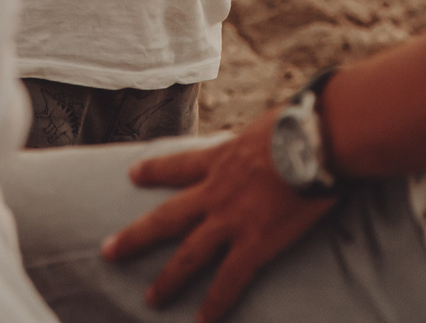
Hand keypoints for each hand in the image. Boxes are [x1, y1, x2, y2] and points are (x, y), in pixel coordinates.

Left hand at [103, 110, 334, 320]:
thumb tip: (277, 133)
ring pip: (188, 255)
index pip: (179, 164)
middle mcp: (216, 191)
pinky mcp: (255, 243)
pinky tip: (203, 321)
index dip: (154, 169)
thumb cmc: (303, 123)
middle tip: (108, 251)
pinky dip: (216, 302)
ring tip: (150, 299)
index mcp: (221, 157)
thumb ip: (262, 137)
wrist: (317, 139)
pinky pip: (230, 279)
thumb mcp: (269, 123)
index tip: (133, 174)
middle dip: (135, 236)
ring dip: (168, 279)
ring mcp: (231, 220)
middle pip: (166, 218)